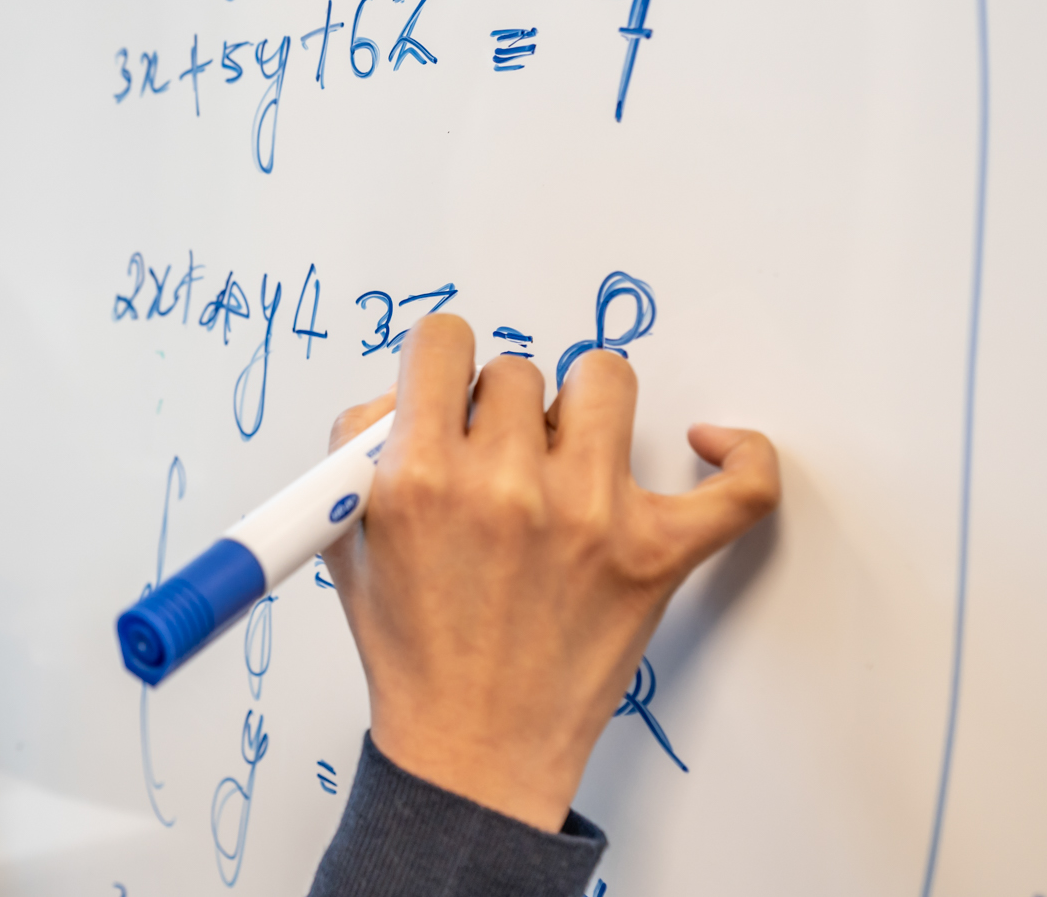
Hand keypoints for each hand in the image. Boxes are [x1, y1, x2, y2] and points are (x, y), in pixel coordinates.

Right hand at [319, 314, 778, 831]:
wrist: (471, 749)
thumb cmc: (414, 652)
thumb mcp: (348, 538)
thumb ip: (358, 447)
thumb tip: (406, 394)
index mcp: (420, 477)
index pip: (442, 341)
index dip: (440, 360)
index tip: (448, 385)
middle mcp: (505, 486)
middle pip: (516, 369)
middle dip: (499, 407)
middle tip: (494, 458)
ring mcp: (590, 516)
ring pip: (604, 381)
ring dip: (582, 405)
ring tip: (567, 447)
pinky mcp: (657, 555)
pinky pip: (739, 488)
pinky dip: (742, 457)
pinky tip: (712, 445)